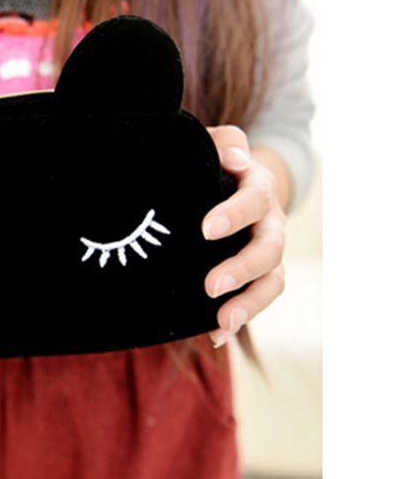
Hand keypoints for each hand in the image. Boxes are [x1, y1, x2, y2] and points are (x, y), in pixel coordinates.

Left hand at [202, 126, 288, 347]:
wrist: (224, 182)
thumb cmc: (210, 164)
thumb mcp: (212, 146)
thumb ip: (221, 143)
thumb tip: (234, 158)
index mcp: (256, 187)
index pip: (253, 198)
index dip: (234, 214)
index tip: (206, 229)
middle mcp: (269, 221)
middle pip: (268, 247)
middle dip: (241, 268)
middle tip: (211, 286)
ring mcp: (266, 250)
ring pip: (271, 280)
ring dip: (248, 304)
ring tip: (222, 321)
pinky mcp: (256, 275)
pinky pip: (256, 299)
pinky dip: (237, 319)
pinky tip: (214, 335)